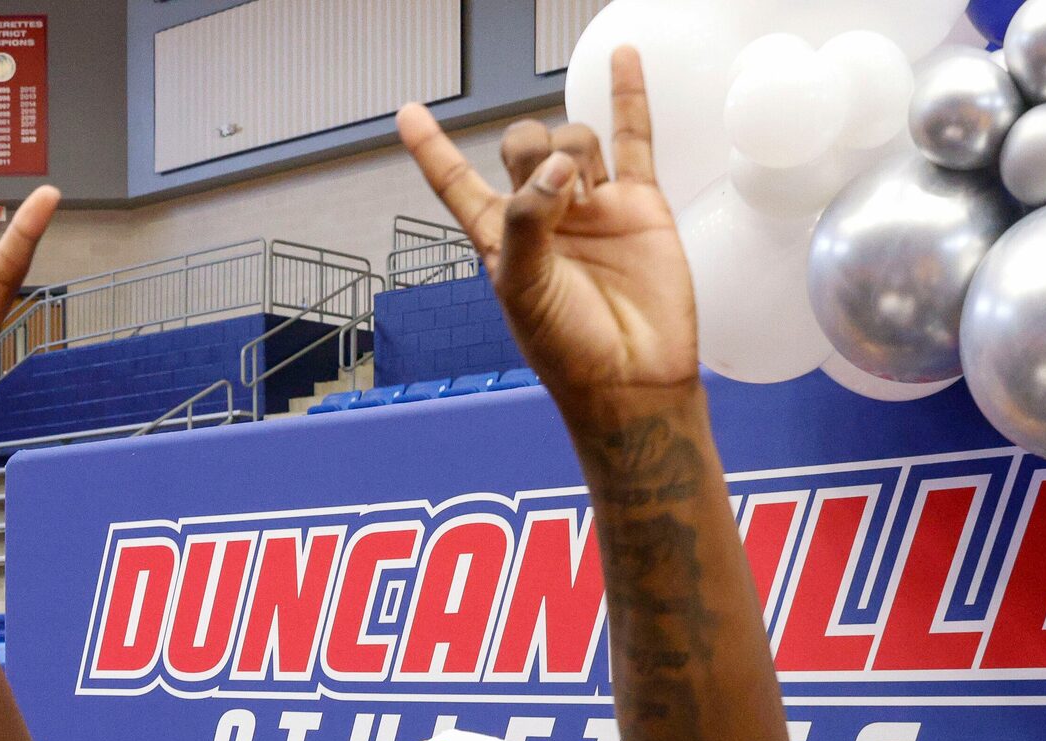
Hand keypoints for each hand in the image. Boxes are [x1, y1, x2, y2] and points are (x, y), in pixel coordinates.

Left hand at [395, 49, 697, 431]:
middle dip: (531, 148)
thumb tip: (558, 165)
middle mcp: (543, 217)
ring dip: (576, 153)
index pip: (457, 184)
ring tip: (587, 199)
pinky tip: (623, 57)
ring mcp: (591, 208)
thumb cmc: (568, 351)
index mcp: (501, 240)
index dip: (432, 150)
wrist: (632, 378)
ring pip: (574, 140)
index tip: (408, 114)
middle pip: (524, 145)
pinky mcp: (638, 206)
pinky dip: (627, 96)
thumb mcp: (523, 290)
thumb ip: (528, 222)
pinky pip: (632, 138)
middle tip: (552, 191)